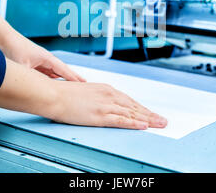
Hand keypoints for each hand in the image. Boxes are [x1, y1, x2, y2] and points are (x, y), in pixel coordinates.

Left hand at [2, 34, 85, 81]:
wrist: (6, 38)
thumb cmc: (15, 48)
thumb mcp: (22, 66)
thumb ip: (29, 78)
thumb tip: (32, 89)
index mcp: (46, 58)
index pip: (63, 69)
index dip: (72, 77)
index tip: (82, 83)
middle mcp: (45, 58)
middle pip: (62, 70)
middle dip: (72, 77)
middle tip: (83, 83)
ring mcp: (40, 60)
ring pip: (54, 71)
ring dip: (62, 77)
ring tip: (71, 85)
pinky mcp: (33, 62)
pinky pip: (46, 71)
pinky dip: (52, 77)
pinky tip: (53, 82)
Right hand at [51, 80, 167, 128]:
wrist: (53, 94)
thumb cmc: (64, 93)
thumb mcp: (85, 92)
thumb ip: (96, 97)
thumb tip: (101, 103)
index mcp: (106, 89)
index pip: (129, 101)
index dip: (141, 109)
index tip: (150, 114)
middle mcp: (109, 95)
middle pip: (134, 107)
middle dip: (150, 114)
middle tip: (162, 120)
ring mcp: (105, 105)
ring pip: (132, 113)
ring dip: (148, 119)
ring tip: (159, 124)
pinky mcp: (100, 115)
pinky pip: (121, 120)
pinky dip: (134, 123)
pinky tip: (143, 126)